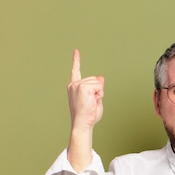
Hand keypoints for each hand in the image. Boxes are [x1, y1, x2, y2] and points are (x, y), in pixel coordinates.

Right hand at [66, 49, 103, 171]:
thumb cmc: (88, 115)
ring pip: (98, 83)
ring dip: (98, 93)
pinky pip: (99, 87)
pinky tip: (92, 101)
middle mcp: (74, 84)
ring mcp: (78, 85)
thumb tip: (101, 77)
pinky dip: (99, 94)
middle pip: (94, 79)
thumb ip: (97, 88)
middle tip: (91, 102)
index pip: (75, 71)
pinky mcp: (83, 87)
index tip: (76, 50)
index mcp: (73, 87)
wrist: (82, 123)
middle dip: (97, 90)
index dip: (76, 60)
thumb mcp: (95, 99)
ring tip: (91, 103)